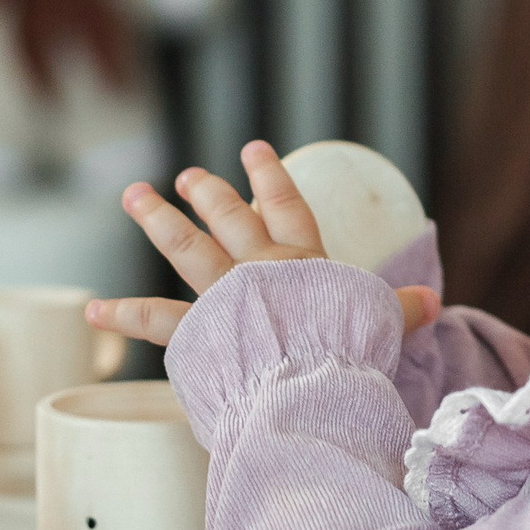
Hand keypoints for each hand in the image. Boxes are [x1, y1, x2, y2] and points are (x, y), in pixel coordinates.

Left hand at [88, 139, 439, 344]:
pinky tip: (93, 307)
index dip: (271, 177)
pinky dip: (123, 315)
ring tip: (135, 195)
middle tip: (186, 176)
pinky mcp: (199, 332)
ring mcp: (226, 297)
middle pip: (230, 220)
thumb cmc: (351, 351)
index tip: (255, 151)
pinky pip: (155, 320)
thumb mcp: (382, 323)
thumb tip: (435, 303)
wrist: (312, 378)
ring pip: (187, 250)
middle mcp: (260, 270)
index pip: (287, 208)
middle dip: (207, 194)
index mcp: (305, 264)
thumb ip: (401, 310)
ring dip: (159, 220)